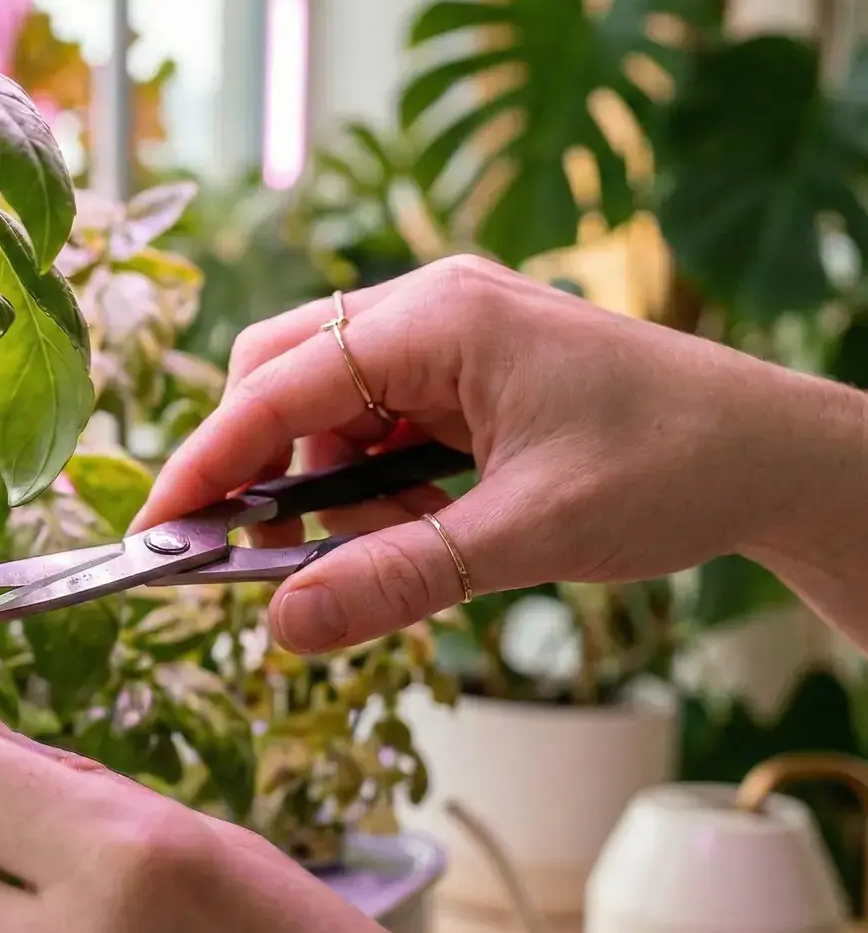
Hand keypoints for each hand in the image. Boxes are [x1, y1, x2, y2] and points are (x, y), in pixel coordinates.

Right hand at [134, 255, 867, 652]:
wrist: (776, 456)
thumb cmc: (673, 469)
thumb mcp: (525, 536)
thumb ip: (396, 578)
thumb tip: (282, 625)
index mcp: (439, 318)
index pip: (276, 385)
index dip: (207, 460)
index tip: (156, 528)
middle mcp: (429, 307)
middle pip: (282, 376)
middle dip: (262, 469)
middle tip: (262, 557)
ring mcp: (447, 333)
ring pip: (325, 408)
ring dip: (330, 489)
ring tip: (395, 548)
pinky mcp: (463, 369)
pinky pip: (374, 423)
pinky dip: (374, 484)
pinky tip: (427, 523)